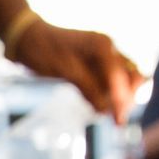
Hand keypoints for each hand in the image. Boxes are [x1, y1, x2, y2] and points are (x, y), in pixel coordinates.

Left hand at [13, 22, 142, 124]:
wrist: (27, 38)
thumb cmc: (43, 50)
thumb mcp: (65, 70)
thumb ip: (88, 88)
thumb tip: (106, 110)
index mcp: (103, 46)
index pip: (121, 76)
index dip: (121, 99)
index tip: (117, 121)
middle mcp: (108, 49)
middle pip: (131, 76)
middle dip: (127, 98)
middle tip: (116, 120)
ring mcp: (103, 57)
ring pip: (124, 79)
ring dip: (121, 97)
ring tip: (110, 116)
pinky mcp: (95, 65)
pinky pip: (110, 82)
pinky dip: (109, 95)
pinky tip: (101, 108)